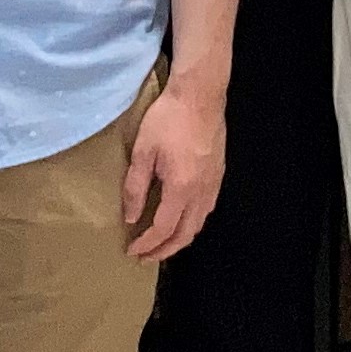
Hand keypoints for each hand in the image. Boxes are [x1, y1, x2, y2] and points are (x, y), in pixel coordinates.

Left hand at [123, 79, 225, 260]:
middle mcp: (202, 191)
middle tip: (146, 257)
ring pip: (199, 223)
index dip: (147, 244)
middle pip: (186, 233)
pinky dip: (192, 222)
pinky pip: (207, 209)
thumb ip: (136, 187)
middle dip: (165, 250)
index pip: (163, 229)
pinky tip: (182, 218)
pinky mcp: (219, 173)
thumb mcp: (143, 152)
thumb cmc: (169, 118)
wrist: (200, 94)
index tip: (132, 250)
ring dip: (180, 238)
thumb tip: (131, 216)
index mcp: (182, 188)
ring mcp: (214, 183)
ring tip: (162, 243)